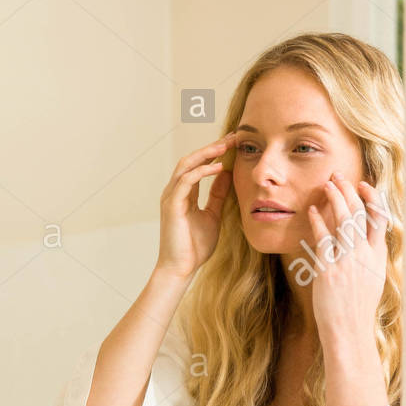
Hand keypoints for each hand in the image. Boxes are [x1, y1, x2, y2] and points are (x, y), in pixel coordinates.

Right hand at [157, 133, 234, 280]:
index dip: (215, 152)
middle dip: (213, 146)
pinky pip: (187, 180)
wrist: (181, 269)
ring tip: (226, 145)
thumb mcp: (213, 215)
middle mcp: (175, 191)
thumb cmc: (195, 247)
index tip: (234, 143)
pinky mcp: (172, 205)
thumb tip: (227, 174)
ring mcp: (171, 197)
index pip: (198, 165)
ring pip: (186, 165)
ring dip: (207, 153)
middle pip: (192, 159)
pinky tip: (218, 167)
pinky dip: (202, 171)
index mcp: (183, 193)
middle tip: (233, 137)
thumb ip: (217, 195)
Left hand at [307, 173, 388, 351]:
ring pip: (343, 220)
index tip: (362, 184)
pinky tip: (311, 211)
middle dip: (348, 191)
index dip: (371, 197)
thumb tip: (363, 240)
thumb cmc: (356, 308)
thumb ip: (368, 257)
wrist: (348, 331)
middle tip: (337, 176)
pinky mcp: (329, 270)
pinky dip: (317, 221)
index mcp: (377, 256)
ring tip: (326, 184)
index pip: (378, 218)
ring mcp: (347, 261)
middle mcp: (364, 255)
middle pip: (359, 213)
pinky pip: (323, 238)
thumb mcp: (371, 279)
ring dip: (334, 198)